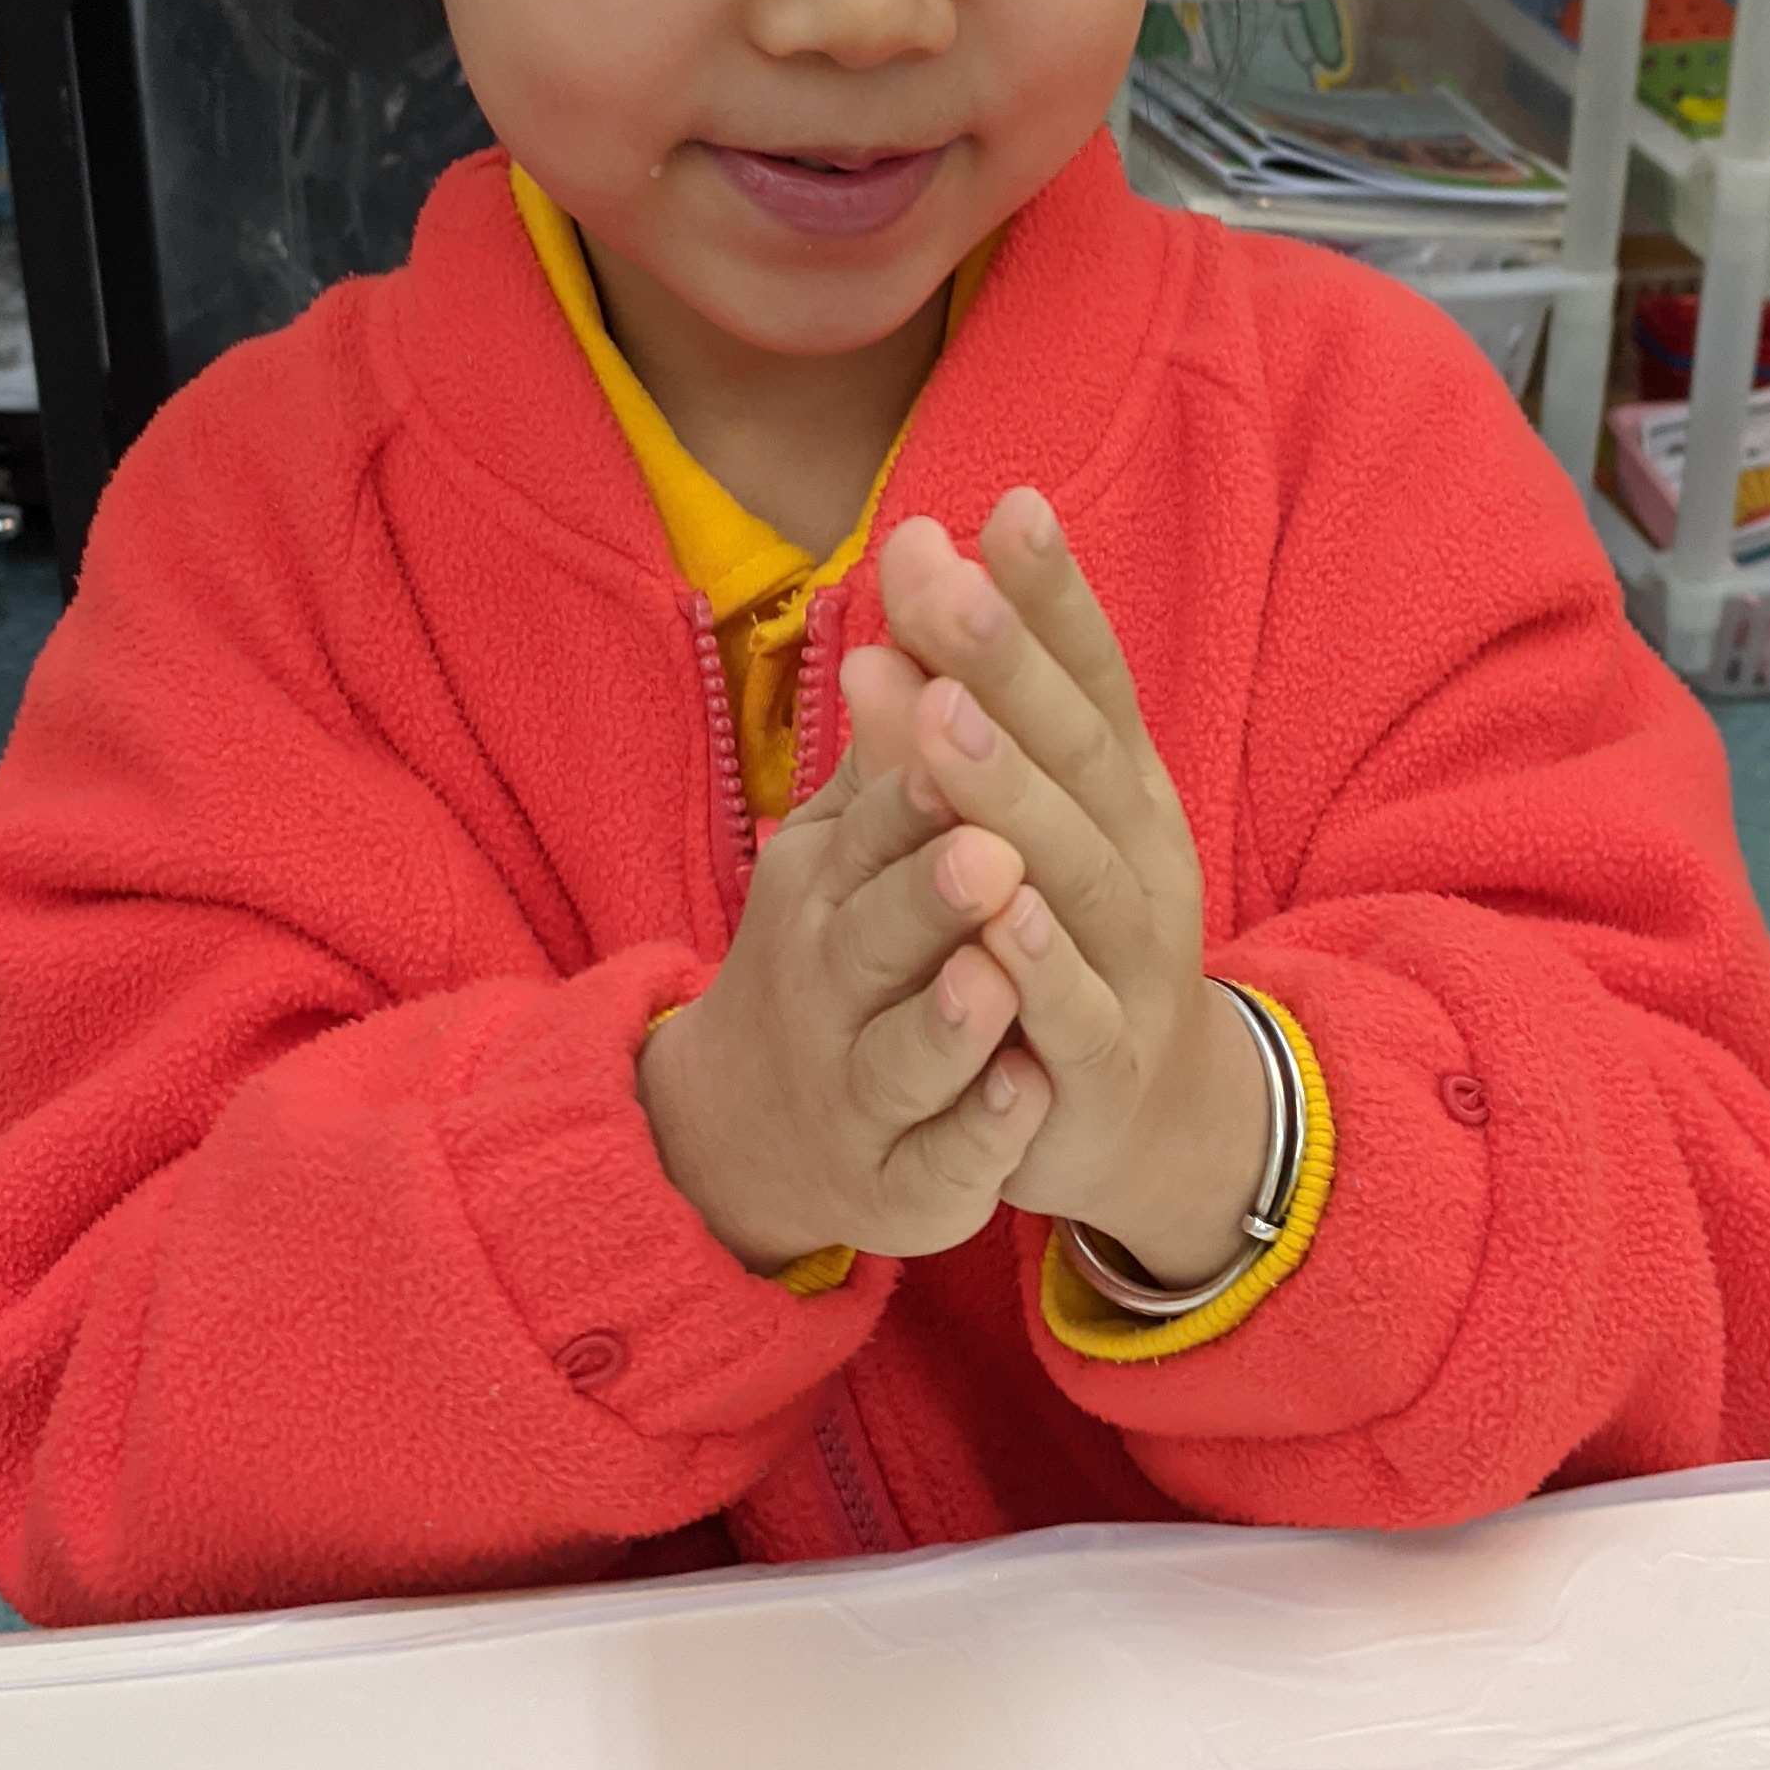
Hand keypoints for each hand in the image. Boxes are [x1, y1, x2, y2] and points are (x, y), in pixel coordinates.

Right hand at [636, 736, 1058, 1273]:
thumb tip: (917, 585)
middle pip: (880, 935)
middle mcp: (828, 983)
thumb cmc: (831, 949)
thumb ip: (889, 743)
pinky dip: (982, 1134)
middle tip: (991, 850)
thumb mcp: (842, 846)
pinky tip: (1025, 1098)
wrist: (745, 1134)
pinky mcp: (899, 1184)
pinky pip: (941, 1163)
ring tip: (997, 976)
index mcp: (824, 886)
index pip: (875, 820)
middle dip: (933, 891)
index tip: (960, 716)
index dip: (919, 775)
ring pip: (902, 1056)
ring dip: (952, 1018)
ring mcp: (857, 1092)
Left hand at [857, 493, 1268, 1293]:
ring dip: (1007, 788)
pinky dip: (1032, 958)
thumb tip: (915, 556)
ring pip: (1070, 867)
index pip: (1093, 675)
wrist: (1142, 1119)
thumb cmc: (1065, 936)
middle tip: (935, 578)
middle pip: (1077, 750)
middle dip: (1006, 661)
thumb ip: (972, 702)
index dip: (1052, 595)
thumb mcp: (1030, 815)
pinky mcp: (1101, 1063)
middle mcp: (1140, 858)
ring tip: (939, 711)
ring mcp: (1130, 961)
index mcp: (1122, 791)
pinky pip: (1066, 1006)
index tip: (1005, 501)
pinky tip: (991, 905)